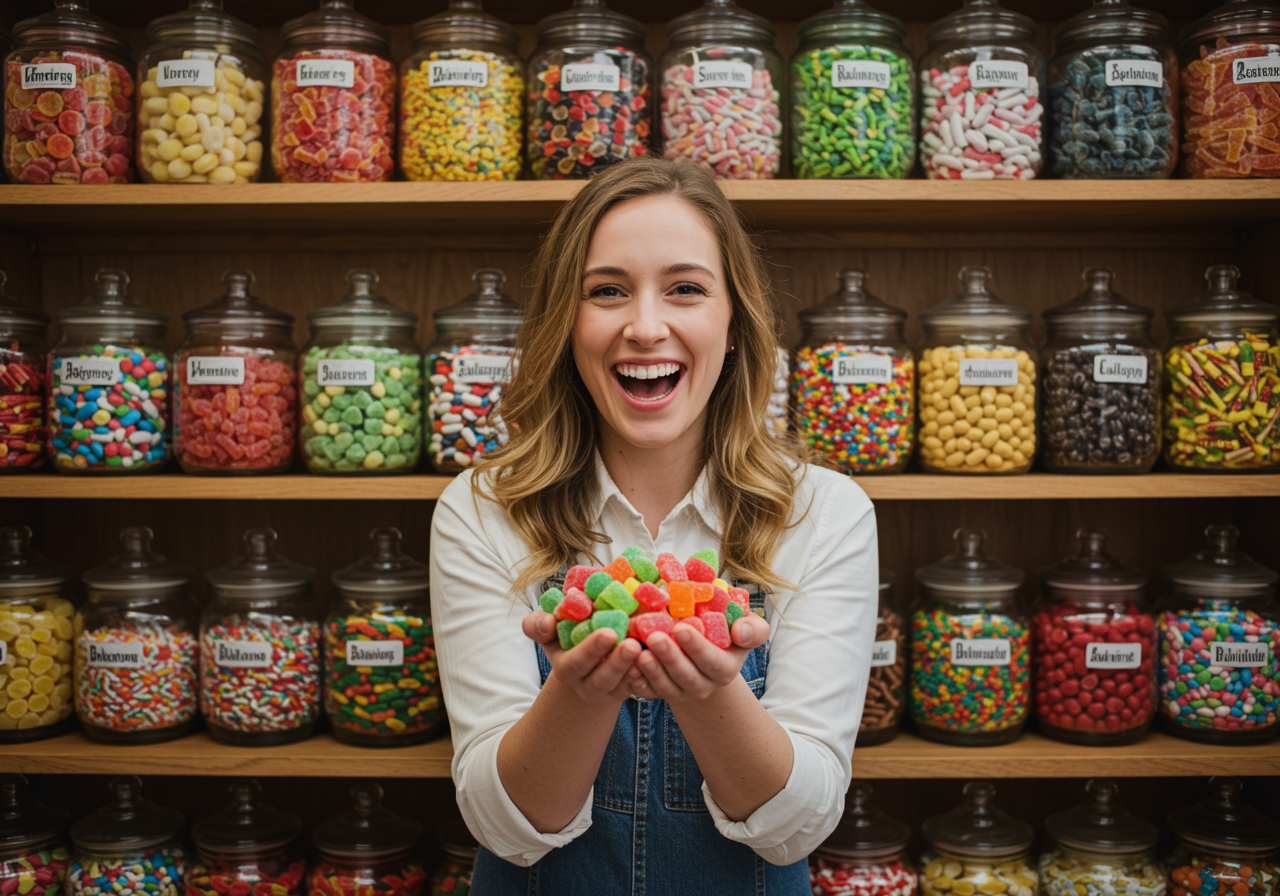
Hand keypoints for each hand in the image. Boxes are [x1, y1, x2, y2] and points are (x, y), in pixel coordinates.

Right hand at [522, 611, 644, 704]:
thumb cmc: (566, 636)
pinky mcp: (626, 692)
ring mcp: (607, 691)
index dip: (590, 650)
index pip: (575, 663)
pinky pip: (637, 690)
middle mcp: (586, 684)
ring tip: (645, 651)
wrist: (587, 660)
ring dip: (634, 670)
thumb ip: (538, 625)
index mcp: (566, 667)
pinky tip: (655, 663)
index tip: (608, 633)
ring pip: (621, 686)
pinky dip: (646, 678)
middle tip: (632, 644)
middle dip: (616, 662)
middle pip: (601, 679)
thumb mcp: (549, 631)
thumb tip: (546, 622)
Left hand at [632, 613, 769, 703]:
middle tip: (654, 637)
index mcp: (725, 668)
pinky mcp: (661, 692)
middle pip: (687, 676)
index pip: (712, 661)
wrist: (704, 648)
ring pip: (666, 687)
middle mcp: (704, 685)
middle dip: (670, 658)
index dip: (697, 647)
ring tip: (639, 652)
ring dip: (652, 671)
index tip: (681, 627)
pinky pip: (649, 692)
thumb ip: (753, 629)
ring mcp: (681, 691)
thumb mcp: (747, 626)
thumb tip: (740, 631)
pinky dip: (638, 681)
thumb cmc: (726, 629)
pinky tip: (628, 667)